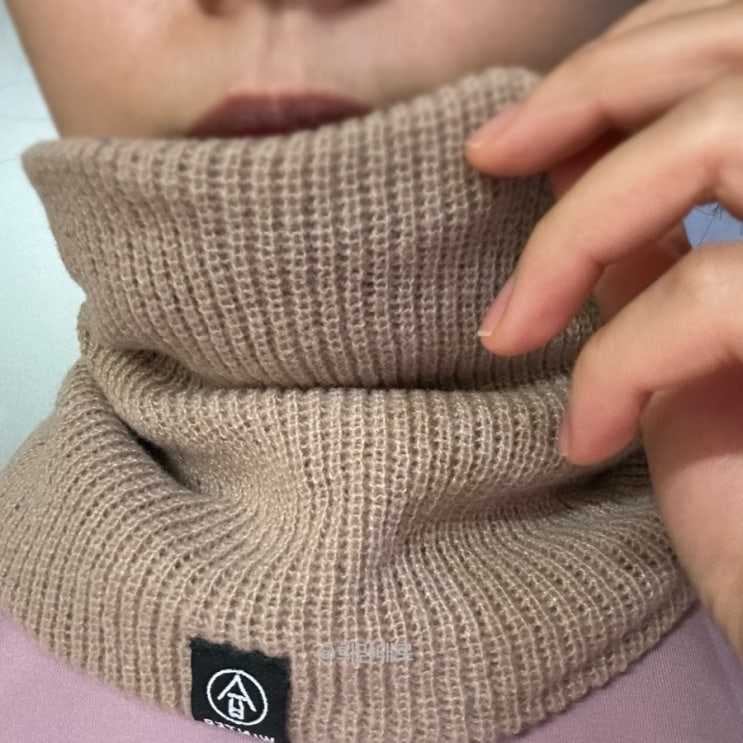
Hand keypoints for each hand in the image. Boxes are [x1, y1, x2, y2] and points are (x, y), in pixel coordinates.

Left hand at [466, 0, 742, 663]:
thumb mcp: (680, 336)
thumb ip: (646, 233)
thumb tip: (566, 149)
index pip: (736, 50)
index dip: (634, 55)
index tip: (516, 129)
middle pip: (740, 52)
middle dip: (594, 85)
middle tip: (490, 153)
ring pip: (726, 134)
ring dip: (581, 227)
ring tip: (511, 329)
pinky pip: (720, 289)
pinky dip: (623, 358)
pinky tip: (588, 437)